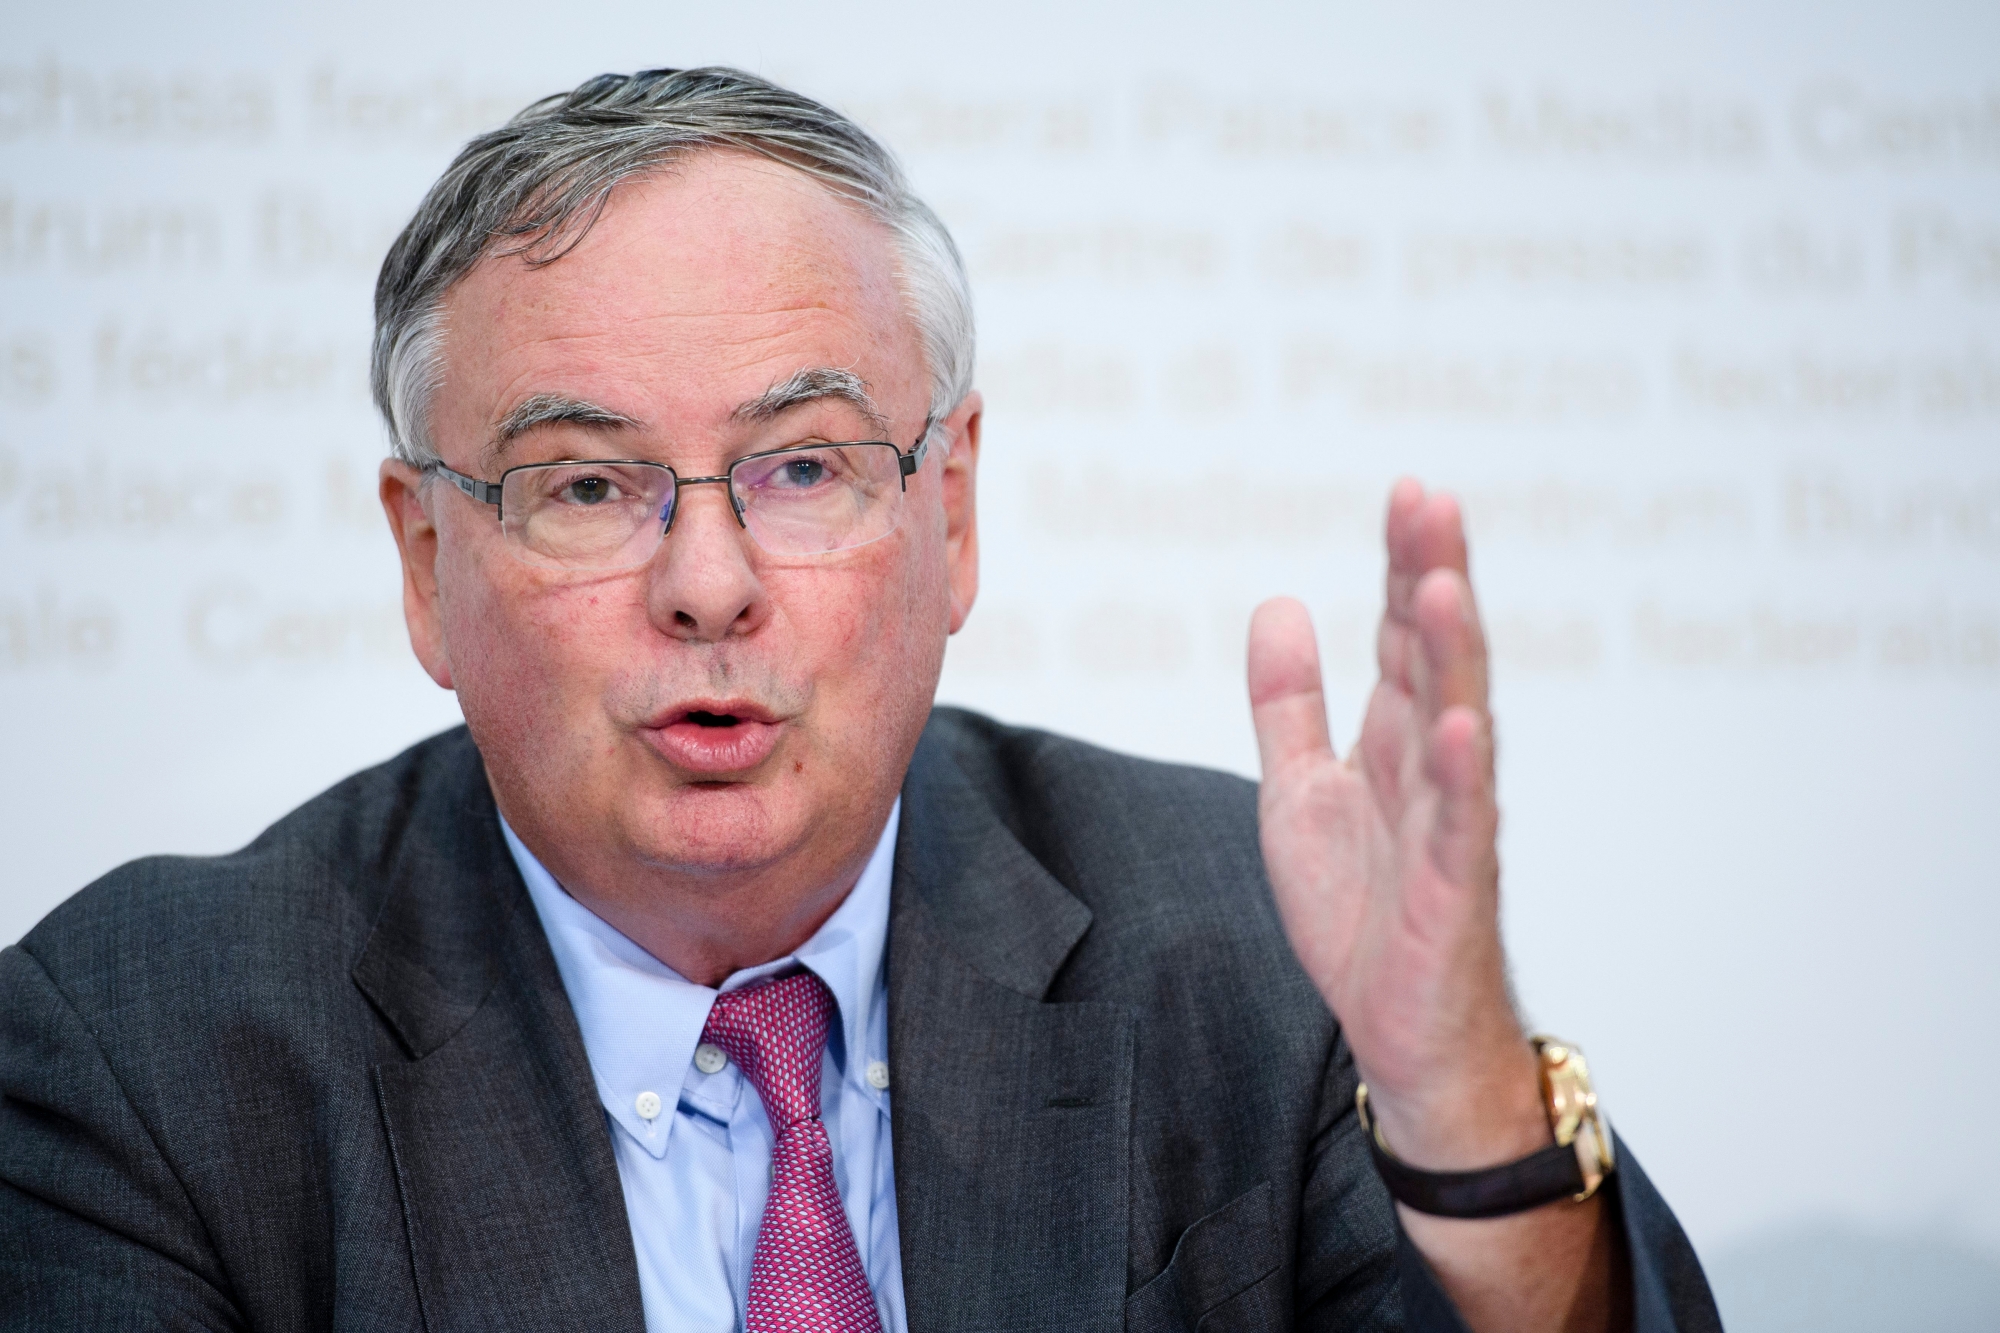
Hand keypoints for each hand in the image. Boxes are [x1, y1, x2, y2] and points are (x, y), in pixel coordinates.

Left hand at [1248, 479, 1546, 1168]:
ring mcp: (1450, 820)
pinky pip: (1461, 822)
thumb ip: (1288, 701)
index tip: (1407, 490)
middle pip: (1437, 655)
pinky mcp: (1453, 885)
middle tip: (1430, 499)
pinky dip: (1460, 771)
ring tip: (1443, 583)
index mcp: (1394, 736)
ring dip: (1453, 655)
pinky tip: (1458, 722)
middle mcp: (1432, 763)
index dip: (1404, 563)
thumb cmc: (1360, 907)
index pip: (1404, 631)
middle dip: (1434, 576)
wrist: (1397, 1027)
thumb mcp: (1296, 788)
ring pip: (1457, 720)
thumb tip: (1280, 602)